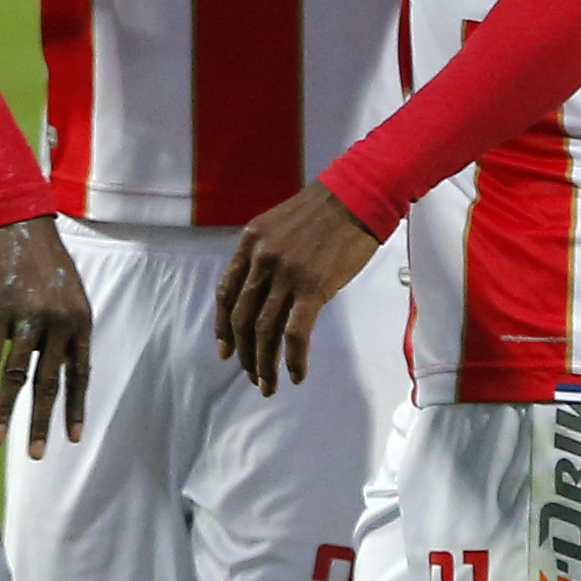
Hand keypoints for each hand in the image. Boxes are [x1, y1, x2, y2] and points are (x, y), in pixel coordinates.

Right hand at [0, 216, 92, 457]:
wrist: (19, 218)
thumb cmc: (43, 256)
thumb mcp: (68, 291)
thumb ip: (65, 327)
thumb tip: (56, 362)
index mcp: (80, 320)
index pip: (80, 374)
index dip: (75, 408)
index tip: (73, 438)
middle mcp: (58, 323)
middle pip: (50, 383)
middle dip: (42, 422)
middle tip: (37, 454)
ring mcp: (28, 318)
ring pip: (18, 376)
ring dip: (6, 412)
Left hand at [214, 183, 378, 396]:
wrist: (358, 195)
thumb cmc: (324, 209)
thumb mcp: (279, 224)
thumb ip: (264, 254)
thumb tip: (262, 291)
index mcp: (249, 242)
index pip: (227, 292)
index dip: (223, 326)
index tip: (225, 351)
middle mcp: (261, 259)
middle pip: (243, 317)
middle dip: (244, 352)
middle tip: (251, 375)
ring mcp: (286, 274)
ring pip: (265, 330)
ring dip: (264, 363)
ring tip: (267, 385)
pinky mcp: (313, 287)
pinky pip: (295, 333)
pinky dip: (293, 359)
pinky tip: (296, 375)